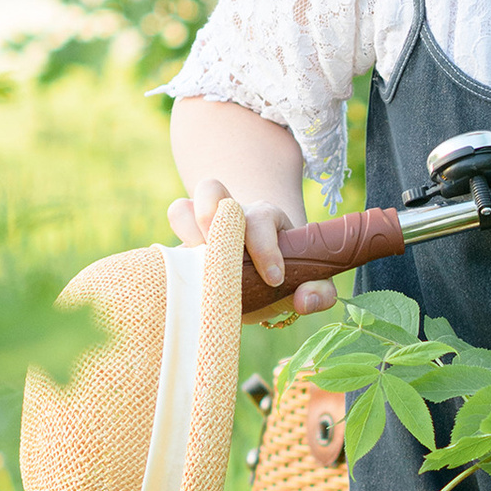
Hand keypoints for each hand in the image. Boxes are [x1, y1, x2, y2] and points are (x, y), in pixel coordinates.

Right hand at [169, 178, 338, 317]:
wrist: (259, 271)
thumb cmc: (284, 275)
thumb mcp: (307, 282)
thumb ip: (319, 292)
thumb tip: (307, 300)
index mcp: (266, 219)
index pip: (261, 219)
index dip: (265, 248)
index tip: (274, 279)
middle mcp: (232, 213)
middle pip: (213, 190)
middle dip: (213, 220)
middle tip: (223, 257)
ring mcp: (203, 224)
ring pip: (183, 207)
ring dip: (187, 233)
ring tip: (199, 262)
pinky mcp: (184, 241)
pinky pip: (171, 226)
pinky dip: (171, 248)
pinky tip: (184, 274)